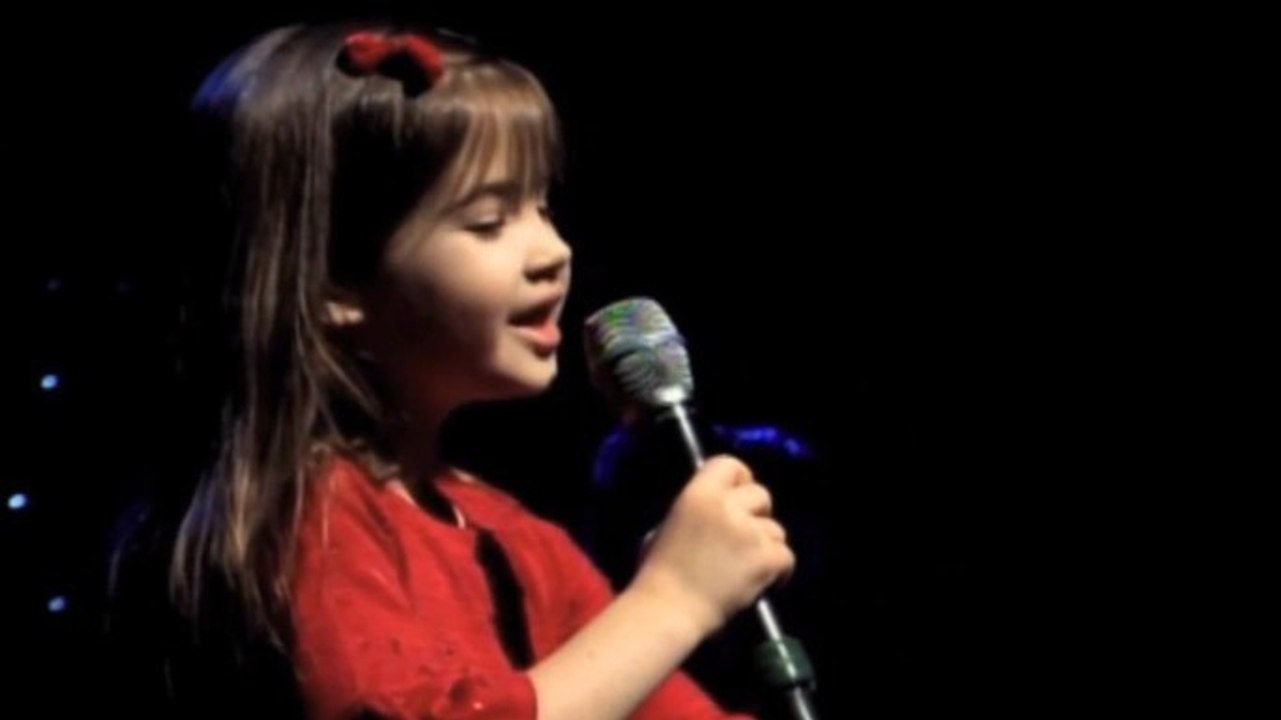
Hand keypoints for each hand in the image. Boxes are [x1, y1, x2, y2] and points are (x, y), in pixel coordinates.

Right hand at [630, 455, 794, 636]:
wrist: (667, 610)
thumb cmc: (657, 575)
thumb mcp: (668, 526)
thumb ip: (698, 511)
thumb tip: (718, 510)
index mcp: (698, 494)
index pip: (731, 464)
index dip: (738, 480)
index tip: (737, 497)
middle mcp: (727, 506)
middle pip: (761, 494)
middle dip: (757, 514)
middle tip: (745, 537)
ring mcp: (749, 532)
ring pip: (776, 529)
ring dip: (766, 545)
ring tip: (747, 567)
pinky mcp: (766, 559)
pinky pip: (786, 556)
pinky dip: (778, 571)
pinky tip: (762, 582)